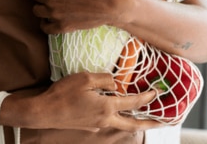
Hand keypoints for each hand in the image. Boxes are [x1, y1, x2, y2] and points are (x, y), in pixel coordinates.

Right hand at [28, 72, 161, 131]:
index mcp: (106, 107)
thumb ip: (104, 79)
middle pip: (132, 124)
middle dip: (149, 123)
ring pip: (120, 124)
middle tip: (162, 122)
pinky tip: (114, 111)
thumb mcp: (85, 78)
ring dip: (134, 121)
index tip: (157, 93)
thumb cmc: (63, 94)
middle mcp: (105, 119)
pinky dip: (116, 118)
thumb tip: (116, 82)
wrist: (43, 112)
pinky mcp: (88, 126)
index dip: (147, 97)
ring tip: (143, 118)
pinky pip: (108, 122)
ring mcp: (96, 125)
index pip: (133, 102)